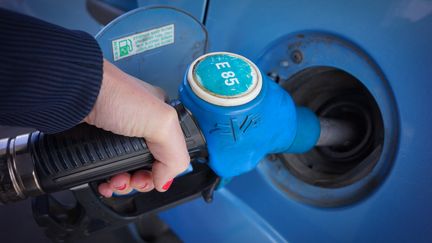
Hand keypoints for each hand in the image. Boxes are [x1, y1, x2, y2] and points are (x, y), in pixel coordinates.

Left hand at [84, 60, 189, 196]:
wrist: (71, 91)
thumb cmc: (114, 94)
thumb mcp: (162, 121)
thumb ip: (175, 153)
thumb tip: (164, 181)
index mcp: (159, 117)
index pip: (169, 153)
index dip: (162, 171)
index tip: (153, 178)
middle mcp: (139, 126)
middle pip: (147, 165)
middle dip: (140, 180)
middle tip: (131, 181)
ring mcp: (115, 135)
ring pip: (125, 170)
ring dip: (122, 184)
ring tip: (114, 183)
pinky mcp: (94, 142)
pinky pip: (104, 169)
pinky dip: (106, 181)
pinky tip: (104, 184)